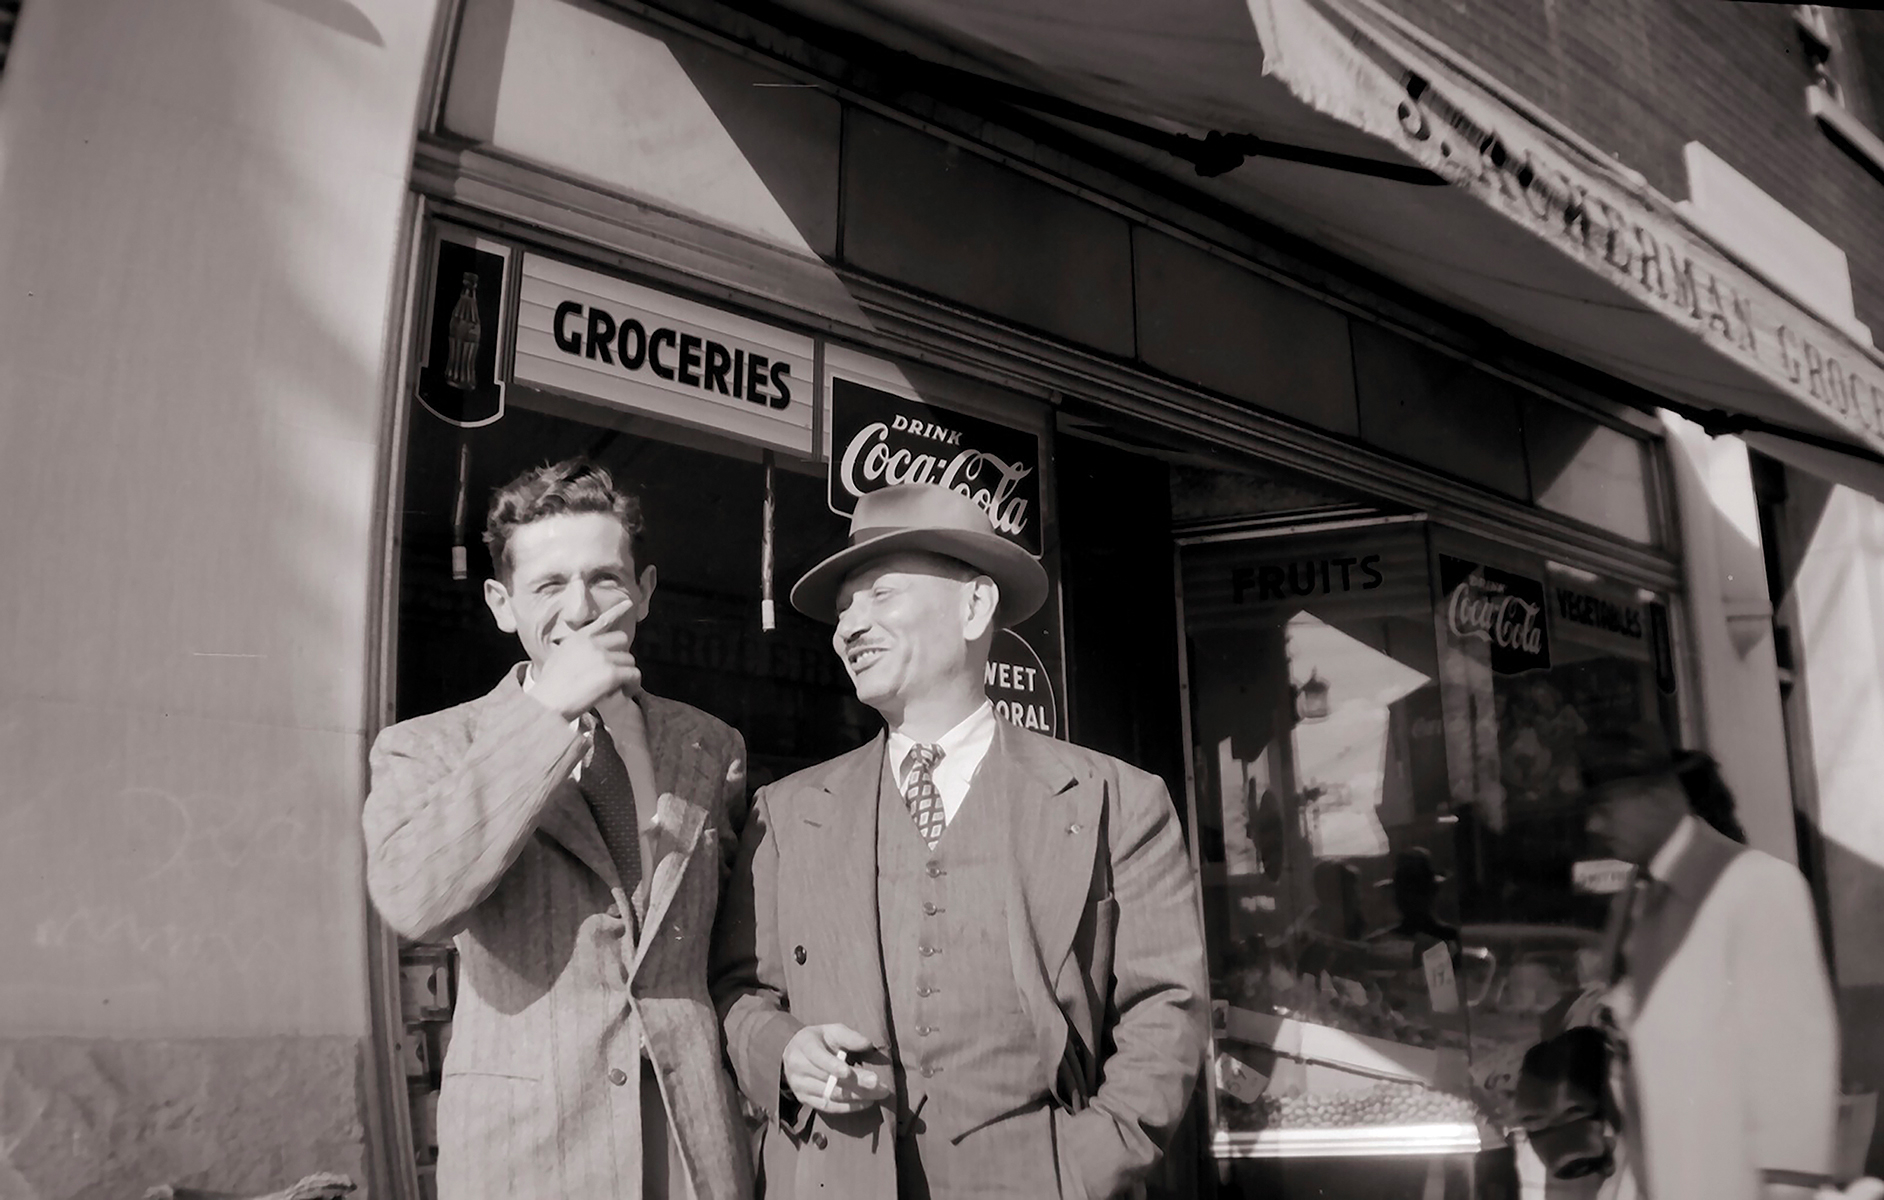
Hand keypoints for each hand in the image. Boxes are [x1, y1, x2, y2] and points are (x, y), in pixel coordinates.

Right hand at [528, 598, 643, 720]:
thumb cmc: (550, 686)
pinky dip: (633, 684)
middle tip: (616, 670)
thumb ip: (576, 652)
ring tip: (619, 686)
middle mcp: (592, 643)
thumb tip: (589, 659)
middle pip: (622, 640)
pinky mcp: (611, 673)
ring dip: (626, 672)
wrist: (548, 702)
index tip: (628, 604)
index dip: (617, 611)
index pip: (602, 621)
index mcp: (578, 638)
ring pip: (629, 660)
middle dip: (621, 654)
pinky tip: (626, 691)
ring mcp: (602, 657)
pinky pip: (633, 674)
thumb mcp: (558, 658)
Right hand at [783, 1024, 891, 1114]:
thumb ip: (850, 1037)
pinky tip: (866, 1103)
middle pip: (829, 1079)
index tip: (849, 1072)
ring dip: (857, 1096)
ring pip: (831, 1095)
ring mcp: (800, 1086)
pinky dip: (848, 1107)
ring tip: (878, 1094)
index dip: (833, 1066)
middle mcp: (798, 1067)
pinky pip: (828, 1107)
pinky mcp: (805, 1100)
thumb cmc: (820, 1040)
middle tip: (879, 1085)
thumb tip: (868, 1044)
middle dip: (856, 1083)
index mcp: (805, 1045)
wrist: (794, 1054)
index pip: (818, 1057)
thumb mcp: (832, 1031)